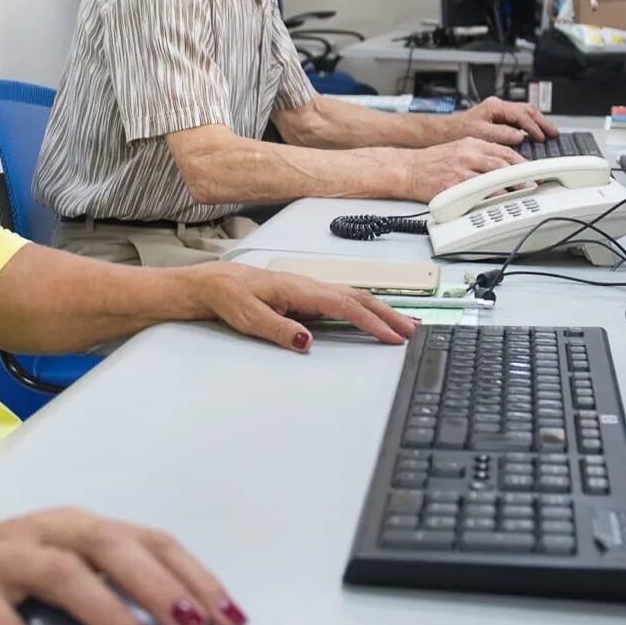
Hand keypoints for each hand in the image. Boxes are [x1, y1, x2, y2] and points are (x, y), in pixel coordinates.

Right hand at [0, 505, 242, 624]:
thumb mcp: (54, 568)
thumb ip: (103, 590)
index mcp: (77, 526)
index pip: (148, 541)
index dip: (193, 575)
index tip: (231, 617)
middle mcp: (47, 532)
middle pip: (114, 548)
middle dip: (161, 587)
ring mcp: (3, 558)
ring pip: (65, 575)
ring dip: (112, 616)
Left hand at [182, 263, 415, 349]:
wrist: (212, 284)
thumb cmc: (228, 297)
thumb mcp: (249, 318)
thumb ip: (279, 329)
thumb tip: (307, 340)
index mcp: (300, 289)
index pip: (345, 305)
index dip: (371, 322)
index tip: (391, 336)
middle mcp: (309, 286)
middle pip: (358, 298)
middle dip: (388, 314)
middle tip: (413, 332)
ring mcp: (310, 290)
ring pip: (353, 298)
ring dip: (380, 311)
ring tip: (403, 325)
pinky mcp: (306, 297)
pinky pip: (343, 301)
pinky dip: (364, 309)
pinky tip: (372, 319)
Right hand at [402, 136, 521, 200]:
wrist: (407, 169)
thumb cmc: (432, 162)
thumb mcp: (459, 149)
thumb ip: (480, 155)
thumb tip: (504, 166)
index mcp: (471, 143)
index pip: (504, 150)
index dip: (522, 162)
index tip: (533, 171)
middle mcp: (468, 154)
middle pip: (503, 162)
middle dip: (522, 175)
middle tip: (533, 184)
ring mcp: (460, 170)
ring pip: (493, 176)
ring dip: (511, 186)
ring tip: (522, 193)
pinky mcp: (453, 185)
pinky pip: (477, 192)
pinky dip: (491, 197)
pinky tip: (500, 201)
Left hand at [451, 96, 559, 146]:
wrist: (443, 133)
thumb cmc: (457, 131)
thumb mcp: (480, 133)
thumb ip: (501, 134)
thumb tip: (520, 136)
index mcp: (495, 106)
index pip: (521, 114)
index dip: (534, 127)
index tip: (542, 138)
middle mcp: (498, 107)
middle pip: (527, 110)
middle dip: (542, 122)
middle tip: (554, 133)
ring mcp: (498, 113)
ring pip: (525, 114)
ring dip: (537, 124)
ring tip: (548, 134)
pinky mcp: (497, 120)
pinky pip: (519, 120)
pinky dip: (529, 127)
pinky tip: (534, 135)